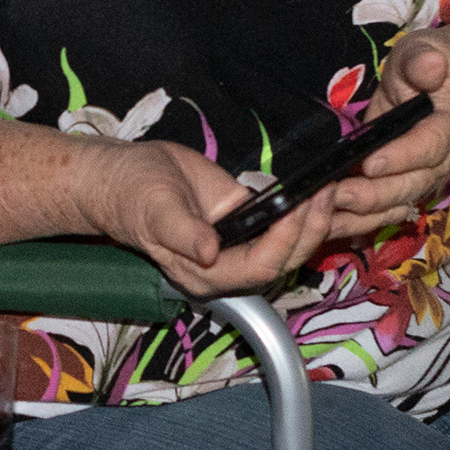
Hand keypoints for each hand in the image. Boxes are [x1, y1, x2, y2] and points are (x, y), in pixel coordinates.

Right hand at [77, 137, 348, 301]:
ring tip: (326, 187)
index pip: (258, 266)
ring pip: (290, 244)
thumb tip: (208, 251)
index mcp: (205, 272)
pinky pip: (282, 221)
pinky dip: (302, 207)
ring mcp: (239, 242)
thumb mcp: (154, 208)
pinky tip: (315, 186)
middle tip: (324, 192)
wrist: (123, 176)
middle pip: (283, 259)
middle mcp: (227, 265)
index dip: (283, 241)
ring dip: (313, 219)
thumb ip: (181, 232)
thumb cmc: (132, 193)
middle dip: (309, 229)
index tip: (296, 207)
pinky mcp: (245, 219)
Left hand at [327, 30, 449, 229]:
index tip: (371, 162)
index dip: (403, 156)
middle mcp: (440, 160)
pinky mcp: (401, 189)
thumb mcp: (424, 51)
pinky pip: (381, 214)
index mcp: (449, 125)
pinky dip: (353, 223)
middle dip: (373, 194)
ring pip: (395, 206)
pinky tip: (323, 224)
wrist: (445, 88)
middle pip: (411, 186)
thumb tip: (430, 65)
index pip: (430, 146)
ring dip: (359, 216)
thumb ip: (422, 59)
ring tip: (322, 216)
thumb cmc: (428, 64)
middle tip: (336, 193)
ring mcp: (422, 179)